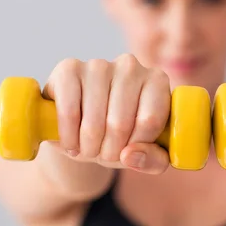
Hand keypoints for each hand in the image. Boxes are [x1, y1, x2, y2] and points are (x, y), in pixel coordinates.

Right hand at [42, 54, 171, 173]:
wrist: (83, 128)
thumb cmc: (121, 138)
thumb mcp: (146, 155)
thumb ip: (153, 160)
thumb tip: (131, 155)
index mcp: (157, 81)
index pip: (150, 121)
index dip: (137, 147)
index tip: (128, 153)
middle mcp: (130, 66)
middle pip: (121, 123)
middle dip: (110, 152)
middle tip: (105, 155)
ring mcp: (99, 65)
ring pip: (94, 122)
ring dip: (89, 147)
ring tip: (89, 149)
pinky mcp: (68, 69)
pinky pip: (69, 112)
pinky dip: (68, 136)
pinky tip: (71, 142)